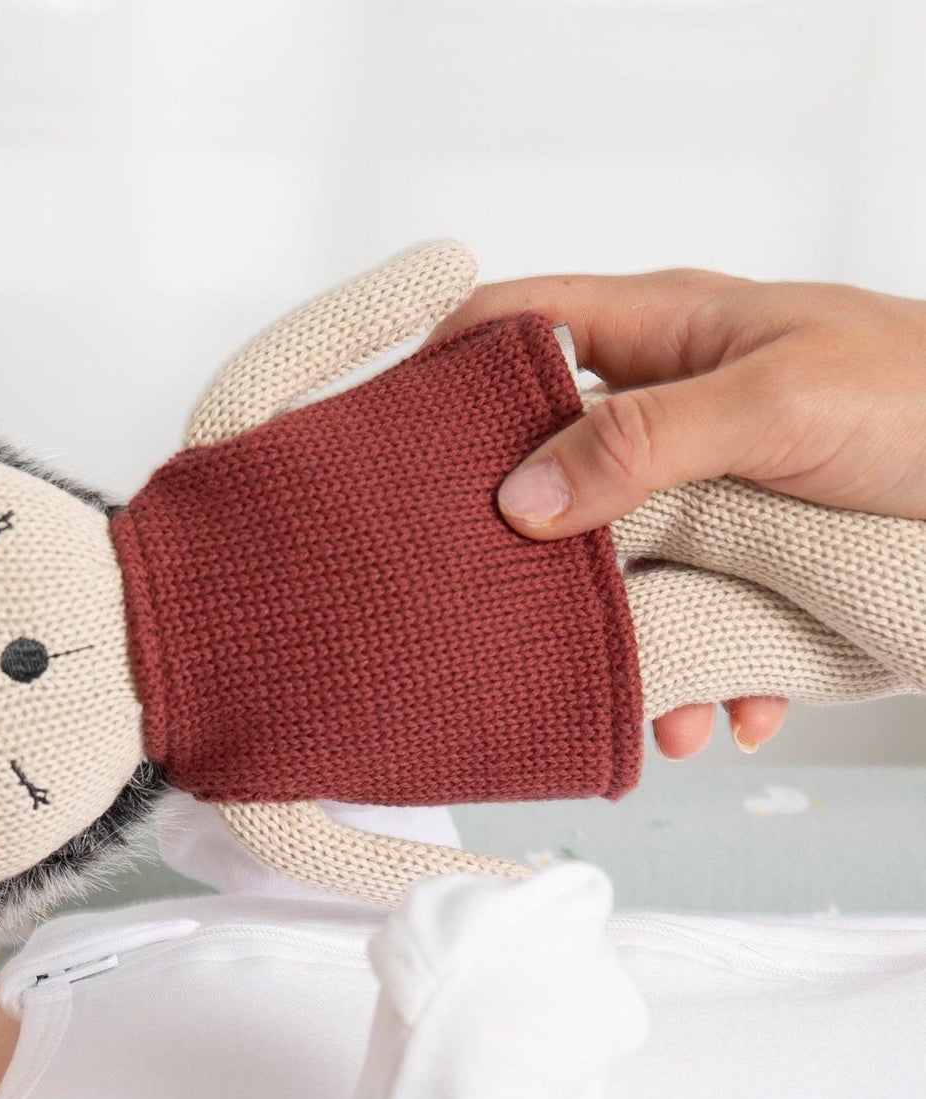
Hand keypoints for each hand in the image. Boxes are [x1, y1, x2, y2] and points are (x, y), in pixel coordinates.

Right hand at [431, 268, 925, 756]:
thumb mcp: (778, 403)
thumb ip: (642, 439)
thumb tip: (518, 497)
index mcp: (666, 334)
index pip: (515, 324)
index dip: (439, 370)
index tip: (382, 444)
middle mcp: (671, 414)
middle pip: (544, 474)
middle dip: (518, 552)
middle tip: (477, 606)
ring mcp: (707, 496)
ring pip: (617, 578)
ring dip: (626, 647)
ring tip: (651, 701)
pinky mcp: (750, 569)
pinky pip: (694, 632)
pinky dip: (705, 684)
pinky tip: (730, 712)